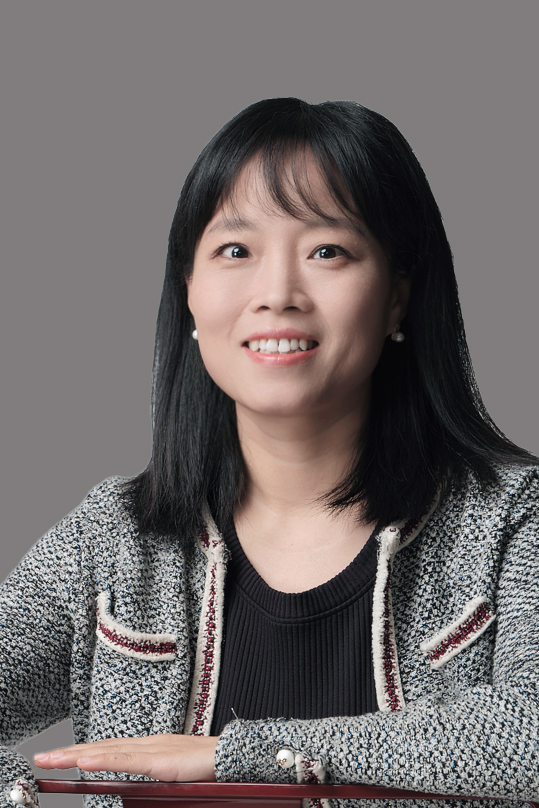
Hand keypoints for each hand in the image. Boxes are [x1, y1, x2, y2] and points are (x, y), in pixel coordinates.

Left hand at [33, 734, 217, 781]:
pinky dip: (103, 760)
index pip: (111, 748)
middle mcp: (150, 743)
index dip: (84, 750)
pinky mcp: (163, 760)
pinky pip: (127, 760)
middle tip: (40, 758)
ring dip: (76, 754)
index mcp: (153, 747)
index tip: (59, 756)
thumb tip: (143, 791)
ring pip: (108, 751)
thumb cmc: (215, 769)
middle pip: (103, 747)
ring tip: (51, 758)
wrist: (240, 757)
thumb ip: (159, 782)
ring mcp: (156, 749)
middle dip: (69, 752)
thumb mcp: (179, 778)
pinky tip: (83, 760)